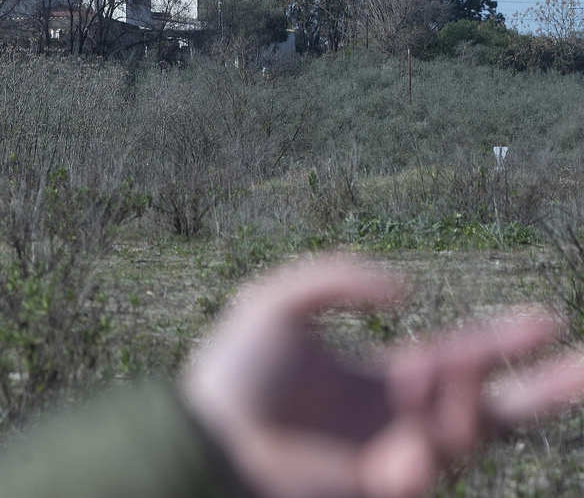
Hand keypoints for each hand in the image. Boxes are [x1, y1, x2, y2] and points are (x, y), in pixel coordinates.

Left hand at [182, 255, 583, 497]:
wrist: (205, 435)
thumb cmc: (234, 373)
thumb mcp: (276, 303)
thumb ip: (338, 279)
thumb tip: (408, 293)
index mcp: (385, 380)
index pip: (463, 360)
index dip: (506, 343)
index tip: (550, 321)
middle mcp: (401, 422)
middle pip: (496, 412)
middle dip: (548, 391)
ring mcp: (396, 462)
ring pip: (465, 436)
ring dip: (463, 402)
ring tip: (439, 367)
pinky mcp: (382, 492)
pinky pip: (424, 473)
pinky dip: (420, 455)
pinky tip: (401, 452)